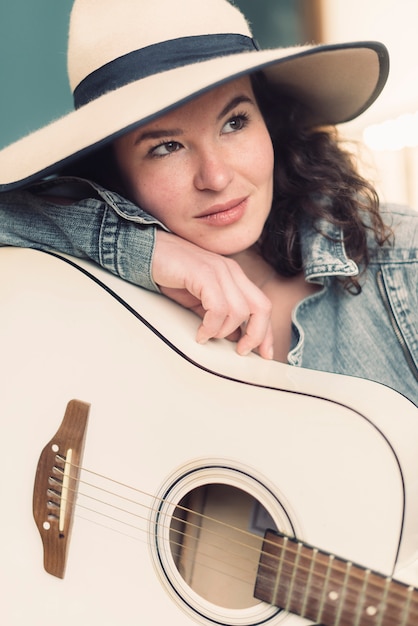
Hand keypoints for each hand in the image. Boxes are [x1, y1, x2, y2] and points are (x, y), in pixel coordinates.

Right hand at [152, 231, 273, 358]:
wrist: (147, 251)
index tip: (264, 353)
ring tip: (208, 336)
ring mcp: (219, 270)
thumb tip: (233, 337)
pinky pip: (218, 307)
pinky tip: (201, 333)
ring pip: (240, 311)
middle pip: (261, 307)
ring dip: (224, 331)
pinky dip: (211, 326)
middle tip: (242, 351)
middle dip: (256, 334)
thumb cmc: (171, 273)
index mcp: (234, 276)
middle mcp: (231, 271)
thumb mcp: (200, 299)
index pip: (262, 305)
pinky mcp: (203, 273)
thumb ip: (218, 315)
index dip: (266, 332)